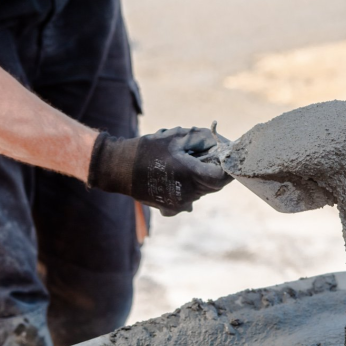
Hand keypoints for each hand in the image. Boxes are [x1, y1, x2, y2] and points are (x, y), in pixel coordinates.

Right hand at [87, 126, 231, 215]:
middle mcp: (188, 195)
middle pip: (215, 184)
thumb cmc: (147, 149)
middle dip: (212, 168)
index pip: (223, 176)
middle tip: (199, 153)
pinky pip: (190, 197)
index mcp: (191, 176)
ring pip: (203, 190)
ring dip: (200, 177)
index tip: (223, 153)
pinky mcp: (172, 209)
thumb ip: (205, 139)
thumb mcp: (177, 136)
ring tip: (181, 163)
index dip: (227, 164)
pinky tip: (173, 175)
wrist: (117, 168)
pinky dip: (188, 186)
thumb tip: (223, 145)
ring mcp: (180, 204)